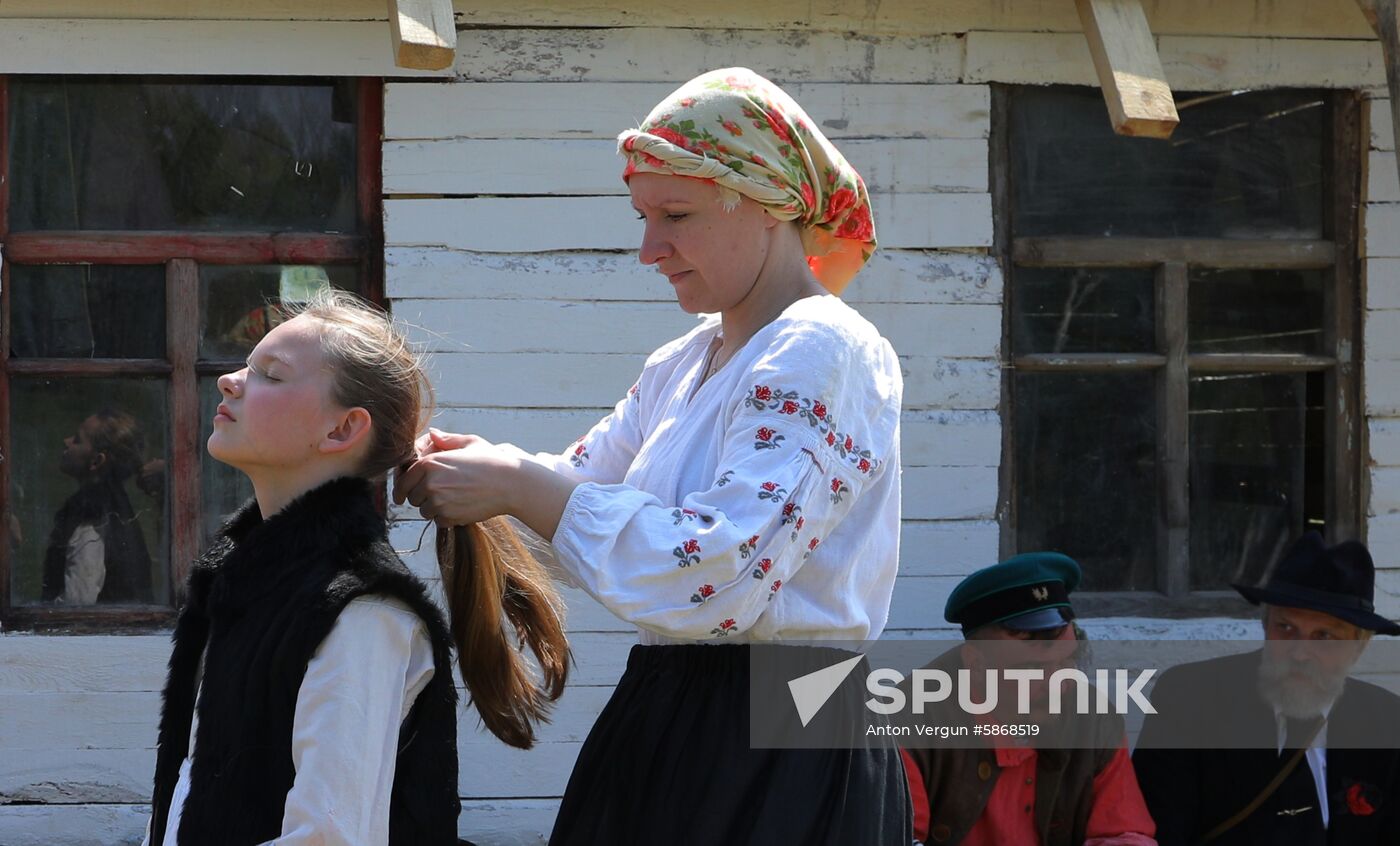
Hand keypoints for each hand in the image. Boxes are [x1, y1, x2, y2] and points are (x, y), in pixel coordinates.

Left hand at [393, 430, 518, 525]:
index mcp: (430, 462)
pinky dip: (446, 517)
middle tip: (437, 493)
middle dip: (421, 497)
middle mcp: (430, 482)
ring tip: (452, 499)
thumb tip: (432, 434)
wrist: (511, 483)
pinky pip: (439, 521)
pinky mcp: (450, 516)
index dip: (401, 487)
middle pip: (412, 497)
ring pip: (424, 511)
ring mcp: (439, 501)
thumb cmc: (492, 461)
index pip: (403, 479)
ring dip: (434, 508)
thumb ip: (447, 439)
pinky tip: (460, 507)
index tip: (401, 495)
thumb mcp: (470, 443)